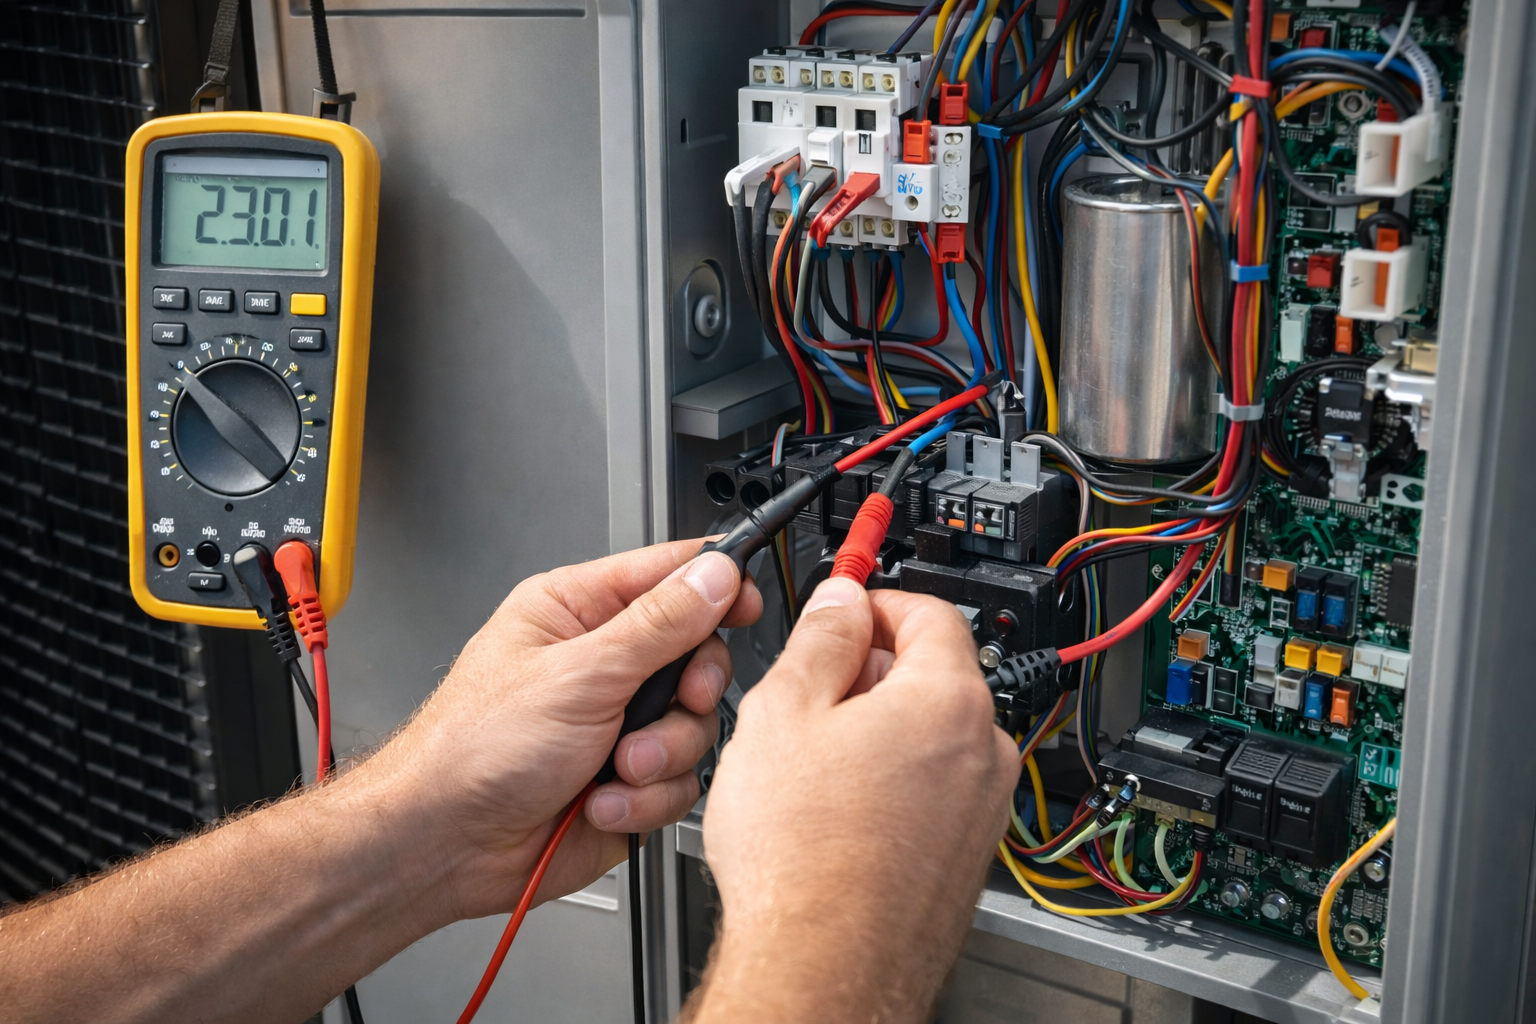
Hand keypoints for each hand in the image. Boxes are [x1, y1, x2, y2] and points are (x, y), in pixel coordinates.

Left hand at [344, 539, 760, 921]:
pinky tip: (600, 800)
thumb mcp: (578, 672)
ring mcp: (617, 724)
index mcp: (578, 612)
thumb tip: (715, 576)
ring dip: (660, 753)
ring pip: (695, 726)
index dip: (717, 586)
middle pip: (698, 655)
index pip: (669, 575)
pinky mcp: (627, 780)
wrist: (446, 844)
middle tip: (675, 700)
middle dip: (689, 690)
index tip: (746, 603)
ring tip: (614, 765)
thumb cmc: (474, 747)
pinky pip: (678, 782)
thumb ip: (658, 624)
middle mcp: (602, 664)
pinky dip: (644, 798)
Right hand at [687, 577, 1016, 1023]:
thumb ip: (820, 639)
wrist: (822, 967)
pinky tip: (837, 813)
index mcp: (949, 701)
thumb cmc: (802, 858)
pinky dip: (895, 784)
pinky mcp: (968, 858)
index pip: (931, 612)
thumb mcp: (782, 712)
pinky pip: (936, 793)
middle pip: (935, 675)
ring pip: (934, 738)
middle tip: (811, 688)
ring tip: (813, 764)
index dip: (878, 599)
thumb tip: (841, 601)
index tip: (845, 608)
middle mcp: (985, 753)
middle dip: (873, 670)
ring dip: (882, 730)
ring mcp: (983, 811)